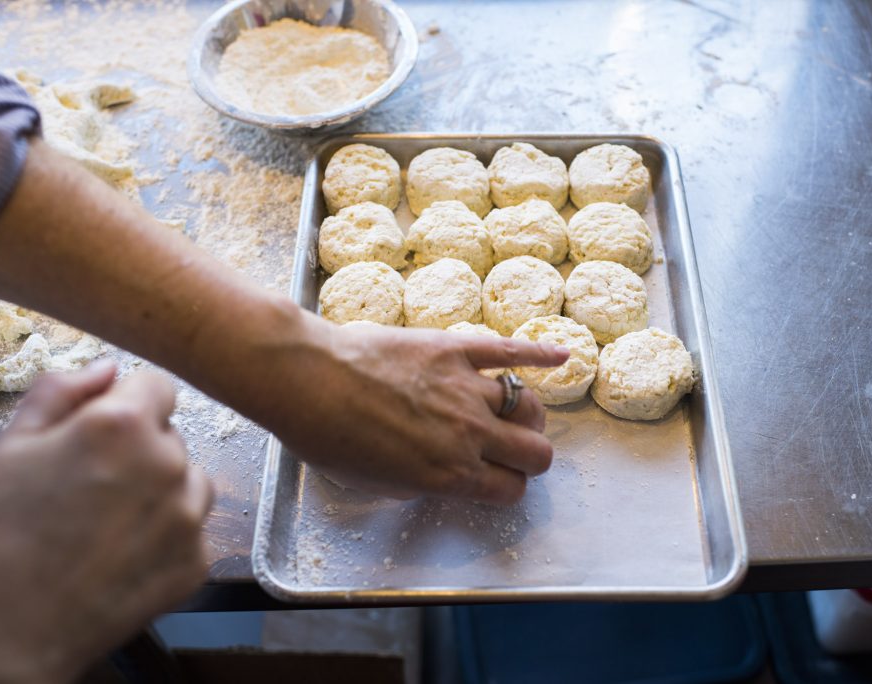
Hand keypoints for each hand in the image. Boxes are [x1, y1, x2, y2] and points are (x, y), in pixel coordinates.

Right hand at [0, 363, 212, 683]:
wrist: (2, 632)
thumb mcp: (12, 445)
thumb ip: (63, 392)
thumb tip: (109, 368)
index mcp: (123, 425)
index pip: (158, 386)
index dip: (128, 404)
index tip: (104, 431)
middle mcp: (169, 465)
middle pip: (172, 437)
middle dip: (142, 450)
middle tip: (93, 486)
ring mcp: (189, 518)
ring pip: (190, 482)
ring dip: (163, 492)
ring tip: (108, 522)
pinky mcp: (197, 562)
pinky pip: (193, 532)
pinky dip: (168, 538)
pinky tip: (123, 555)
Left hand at [286, 321, 567, 503]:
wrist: (309, 380)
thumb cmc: (328, 437)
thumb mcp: (374, 485)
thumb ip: (419, 484)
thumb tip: (438, 473)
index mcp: (449, 475)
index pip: (511, 490)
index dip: (508, 488)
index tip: (498, 480)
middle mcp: (469, 435)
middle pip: (536, 452)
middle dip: (530, 457)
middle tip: (513, 450)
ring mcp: (466, 389)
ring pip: (528, 406)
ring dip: (528, 415)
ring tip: (516, 413)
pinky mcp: (456, 350)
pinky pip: (510, 351)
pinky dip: (541, 355)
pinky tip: (562, 358)